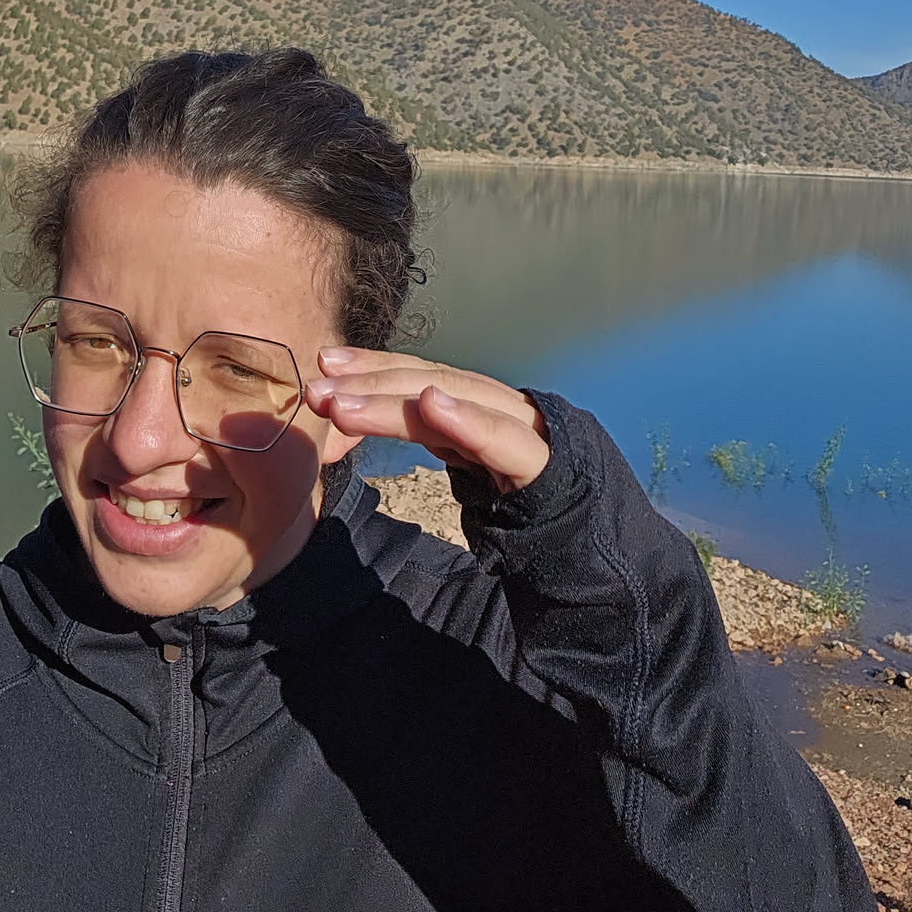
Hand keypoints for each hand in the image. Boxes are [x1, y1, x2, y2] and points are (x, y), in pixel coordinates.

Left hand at [303, 348, 550, 493]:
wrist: (594, 547)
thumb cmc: (523, 500)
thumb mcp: (468, 462)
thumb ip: (430, 434)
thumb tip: (353, 421)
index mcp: (483, 406)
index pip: (423, 376)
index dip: (374, 367)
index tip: (324, 364)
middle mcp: (504, 408)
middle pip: (431, 383)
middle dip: (370, 384)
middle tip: (317, 390)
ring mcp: (528, 433)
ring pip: (457, 404)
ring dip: (396, 403)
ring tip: (346, 404)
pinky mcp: (547, 466)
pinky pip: (505, 440)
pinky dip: (469, 419)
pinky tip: (433, 405)